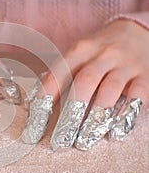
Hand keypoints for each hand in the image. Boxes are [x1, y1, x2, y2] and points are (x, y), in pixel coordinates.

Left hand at [22, 20, 147, 149]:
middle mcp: (103, 54)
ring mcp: (125, 64)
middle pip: (84, 82)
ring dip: (95, 118)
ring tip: (83, 141)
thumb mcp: (78, 53)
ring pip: (109, 91)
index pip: (59, 73)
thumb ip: (60, 73)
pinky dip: (124, 116)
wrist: (137, 31)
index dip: (46, 97)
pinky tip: (114, 134)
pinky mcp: (144, 76)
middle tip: (60, 139)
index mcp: (81, 49)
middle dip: (70, 113)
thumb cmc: (99, 50)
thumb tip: (33, 99)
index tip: (37, 121)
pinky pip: (136, 97)